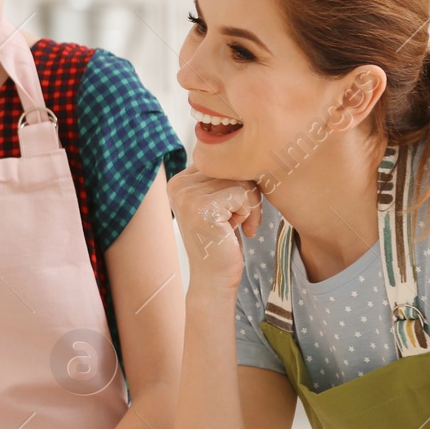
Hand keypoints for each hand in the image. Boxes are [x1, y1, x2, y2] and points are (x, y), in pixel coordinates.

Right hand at [167, 168, 264, 290]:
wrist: (214, 279)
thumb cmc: (222, 241)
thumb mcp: (218, 202)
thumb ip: (221, 177)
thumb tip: (247, 149)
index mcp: (178, 180)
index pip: (222, 161)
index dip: (236, 183)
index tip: (233, 210)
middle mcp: (178, 185)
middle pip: (232, 167)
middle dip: (246, 193)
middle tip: (240, 220)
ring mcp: (188, 196)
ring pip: (241, 180)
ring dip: (250, 205)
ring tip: (239, 225)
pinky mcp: (203, 208)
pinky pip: (244, 193)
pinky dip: (251, 212)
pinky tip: (242, 230)